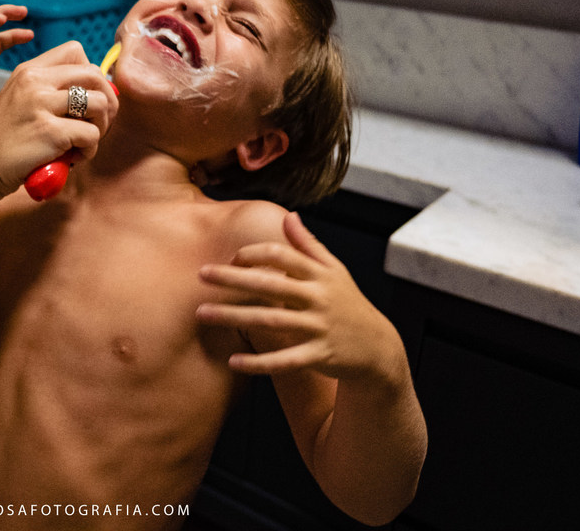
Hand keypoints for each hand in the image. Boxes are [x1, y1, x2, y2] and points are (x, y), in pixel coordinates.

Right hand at [0, 40, 117, 198]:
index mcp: (28, 71)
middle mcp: (35, 81)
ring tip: (84, 142)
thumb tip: (94, 93)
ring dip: (101, 126)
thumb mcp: (17, 101)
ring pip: (100, 102)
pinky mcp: (50, 132)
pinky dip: (90, 150)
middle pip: (95, 74)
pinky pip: (92, 134)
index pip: (76, 51)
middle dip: (107, 100)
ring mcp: (42, 105)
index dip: (91, 76)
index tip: (87, 100)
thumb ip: (46, 91)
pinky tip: (74, 158)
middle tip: (97, 123)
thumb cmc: (0, 142)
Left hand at [197, 212, 401, 381]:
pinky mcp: (319, 355)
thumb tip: (289, 216)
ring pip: (270, 321)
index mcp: (320, 275)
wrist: (378, 346)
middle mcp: (318, 298)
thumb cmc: (348, 303)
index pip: (281, 255)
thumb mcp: (335, 271)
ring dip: (234, 317)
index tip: (231, 259)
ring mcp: (319, 327)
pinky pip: (285, 360)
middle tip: (201, 274)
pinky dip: (259, 363)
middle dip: (233, 279)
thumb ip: (309, 245)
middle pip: (269, 284)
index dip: (253, 254)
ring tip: (202, 314)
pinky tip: (234, 361)